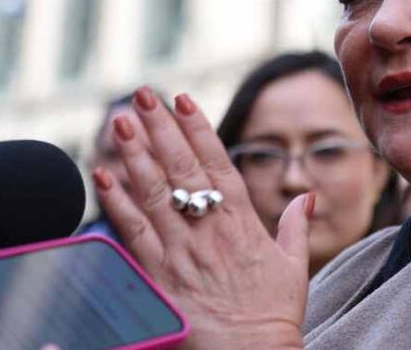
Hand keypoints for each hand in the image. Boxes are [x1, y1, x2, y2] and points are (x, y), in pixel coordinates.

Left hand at [96, 88, 310, 349]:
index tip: (182, 99)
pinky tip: (102, 176)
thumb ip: (296, 226)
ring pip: (153, 193)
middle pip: (180, 168)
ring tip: (119, 120)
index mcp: (243, 223)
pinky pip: (132, 233)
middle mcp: (209, 230)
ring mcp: (181, 251)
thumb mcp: (295, 267)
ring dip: (134, 154)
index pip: (217, 163)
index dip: (198, 129)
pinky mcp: (158, 277)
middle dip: (159, 128)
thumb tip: (308, 197)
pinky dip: (115, 203)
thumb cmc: (273, 316)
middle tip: (141, 95)